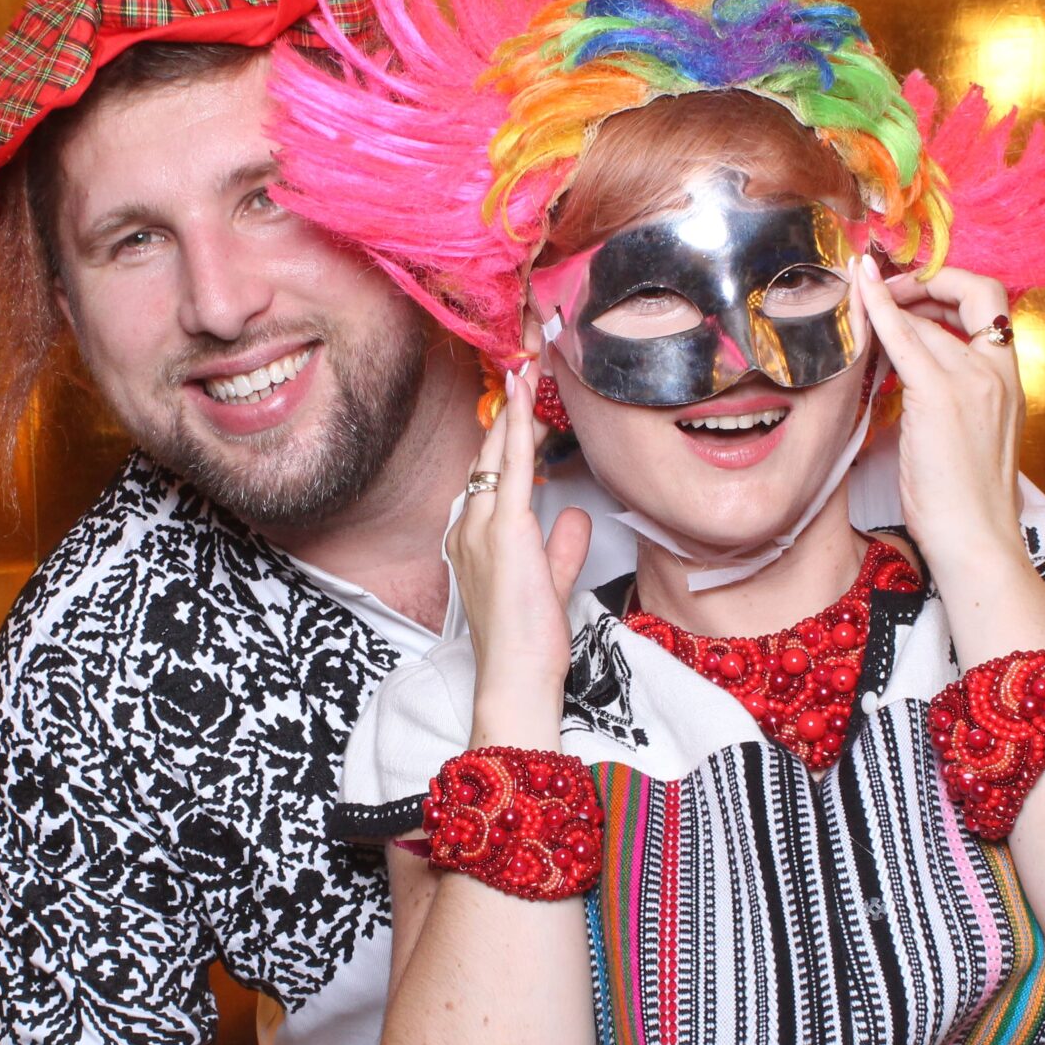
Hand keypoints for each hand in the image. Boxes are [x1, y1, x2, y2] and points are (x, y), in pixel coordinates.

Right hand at [450, 364, 590, 744]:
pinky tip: (525, 392)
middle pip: (489, 457)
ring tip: (528, 364)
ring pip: (497, 454)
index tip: (521, 405)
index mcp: (475, 542)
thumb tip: (575, 515)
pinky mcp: (504, 532)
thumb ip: (561, 549)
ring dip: (514, 407)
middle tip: (525, 366)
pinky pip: (511, 466)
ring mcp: (482, 528)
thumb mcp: (550, 585)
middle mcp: (469, 528)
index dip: (505, 438)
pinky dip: (518, 425)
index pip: (491, 478)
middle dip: (507, 412)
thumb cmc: (528, 646)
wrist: (516, 679)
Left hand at [856, 260, 1023, 572]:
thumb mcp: (968, 435)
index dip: (952, 289)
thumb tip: (911, 379)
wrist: (976, 539)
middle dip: (926, 283)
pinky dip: (880, 308)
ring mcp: (972, 381)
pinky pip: (904, 337)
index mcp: (1009, 381)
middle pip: (970, 295)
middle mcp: (998, 372)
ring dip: (895, 299)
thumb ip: (952, 399)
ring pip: (928, 317)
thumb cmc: (964, 502)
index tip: (918, 293)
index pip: (991, 307)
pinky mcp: (940, 395)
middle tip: (887, 288)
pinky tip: (861, 290)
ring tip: (865, 297)